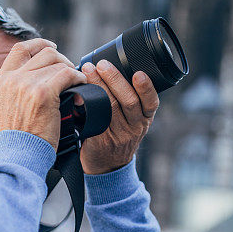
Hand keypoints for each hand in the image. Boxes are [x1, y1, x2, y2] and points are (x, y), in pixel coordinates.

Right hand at [0, 39, 86, 150]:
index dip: (38, 44)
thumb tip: (27, 78)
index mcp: (0, 81)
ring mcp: (26, 84)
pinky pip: (67, 74)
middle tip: (69, 72)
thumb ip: (11, 90)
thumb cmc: (16, 140)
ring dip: (70, 70)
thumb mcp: (2, 109)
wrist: (18, 155)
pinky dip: (78, 78)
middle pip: (43, 53)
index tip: (51, 47)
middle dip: (60, 59)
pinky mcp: (43, 93)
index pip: (20, 49)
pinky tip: (80, 85)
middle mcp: (11, 79)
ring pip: (57, 62)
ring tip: (76, 82)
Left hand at [79, 59, 158, 174]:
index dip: (146, 88)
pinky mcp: (102, 141)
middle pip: (129, 101)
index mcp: (145, 118)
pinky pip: (96, 120)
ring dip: (99, 86)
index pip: (151, 102)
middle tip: (102, 64)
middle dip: (115, 79)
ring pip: (111, 108)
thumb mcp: (131, 121)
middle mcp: (135, 127)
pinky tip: (81, 93)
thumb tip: (110, 69)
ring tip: (88, 71)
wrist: (108, 166)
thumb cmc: (118, 136)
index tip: (138, 73)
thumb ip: (128, 100)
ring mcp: (119, 135)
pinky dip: (89, 104)